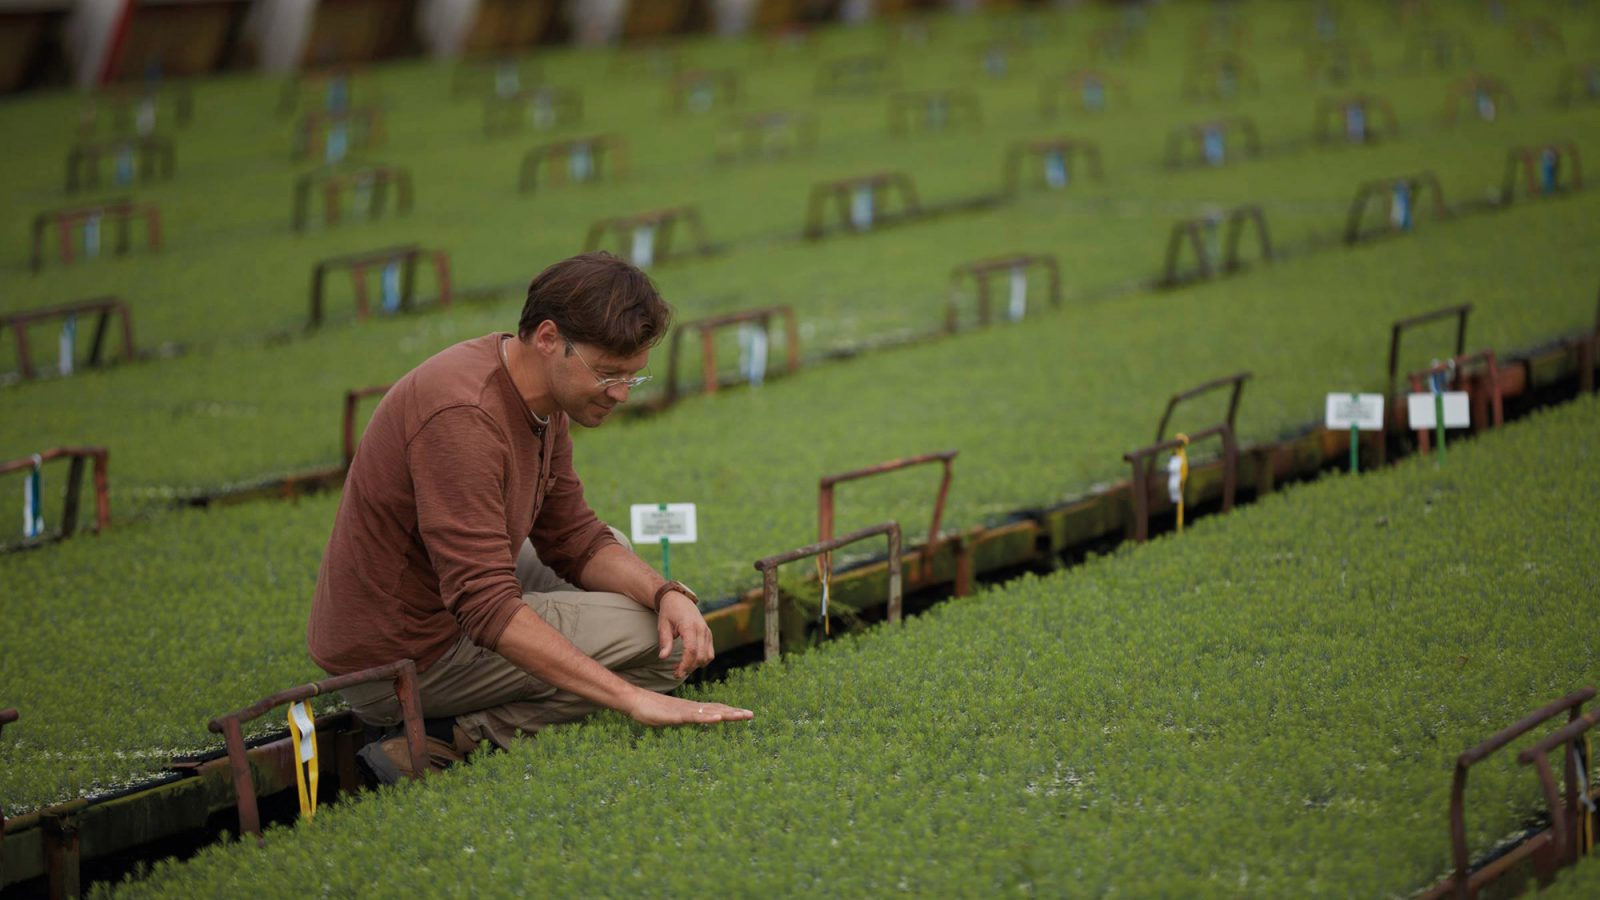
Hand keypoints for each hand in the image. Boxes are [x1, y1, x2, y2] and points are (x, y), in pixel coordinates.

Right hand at [624, 689, 752, 726]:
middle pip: (717, 709)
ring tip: (742, 715)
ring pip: (710, 712)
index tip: (744, 714)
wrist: (635, 701)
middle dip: (734, 713)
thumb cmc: (650, 709)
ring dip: (727, 714)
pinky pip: (695, 717)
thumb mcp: (669, 717)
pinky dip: (708, 717)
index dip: (730, 712)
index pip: (715, 710)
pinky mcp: (677, 715)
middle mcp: (691, 708)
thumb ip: (679, 718)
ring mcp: (685, 711)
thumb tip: (687, 720)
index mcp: (691, 710)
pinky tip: (718, 718)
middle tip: (751, 715)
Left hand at [657, 591, 713, 678]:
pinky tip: (690, 660)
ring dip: (696, 666)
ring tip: (682, 666)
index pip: (691, 650)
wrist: (679, 598)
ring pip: (707, 657)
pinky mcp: (709, 634)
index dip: (685, 665)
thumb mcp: (663, 625)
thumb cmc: (669, 612)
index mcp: (689, 626)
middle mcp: (701, 629)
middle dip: (689, 668)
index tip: (676, 673)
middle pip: (700, 656)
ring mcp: (707, 632)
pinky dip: (701, 660)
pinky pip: (709, 653)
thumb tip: (663, 657)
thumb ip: (665, 642)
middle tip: (676, 672)